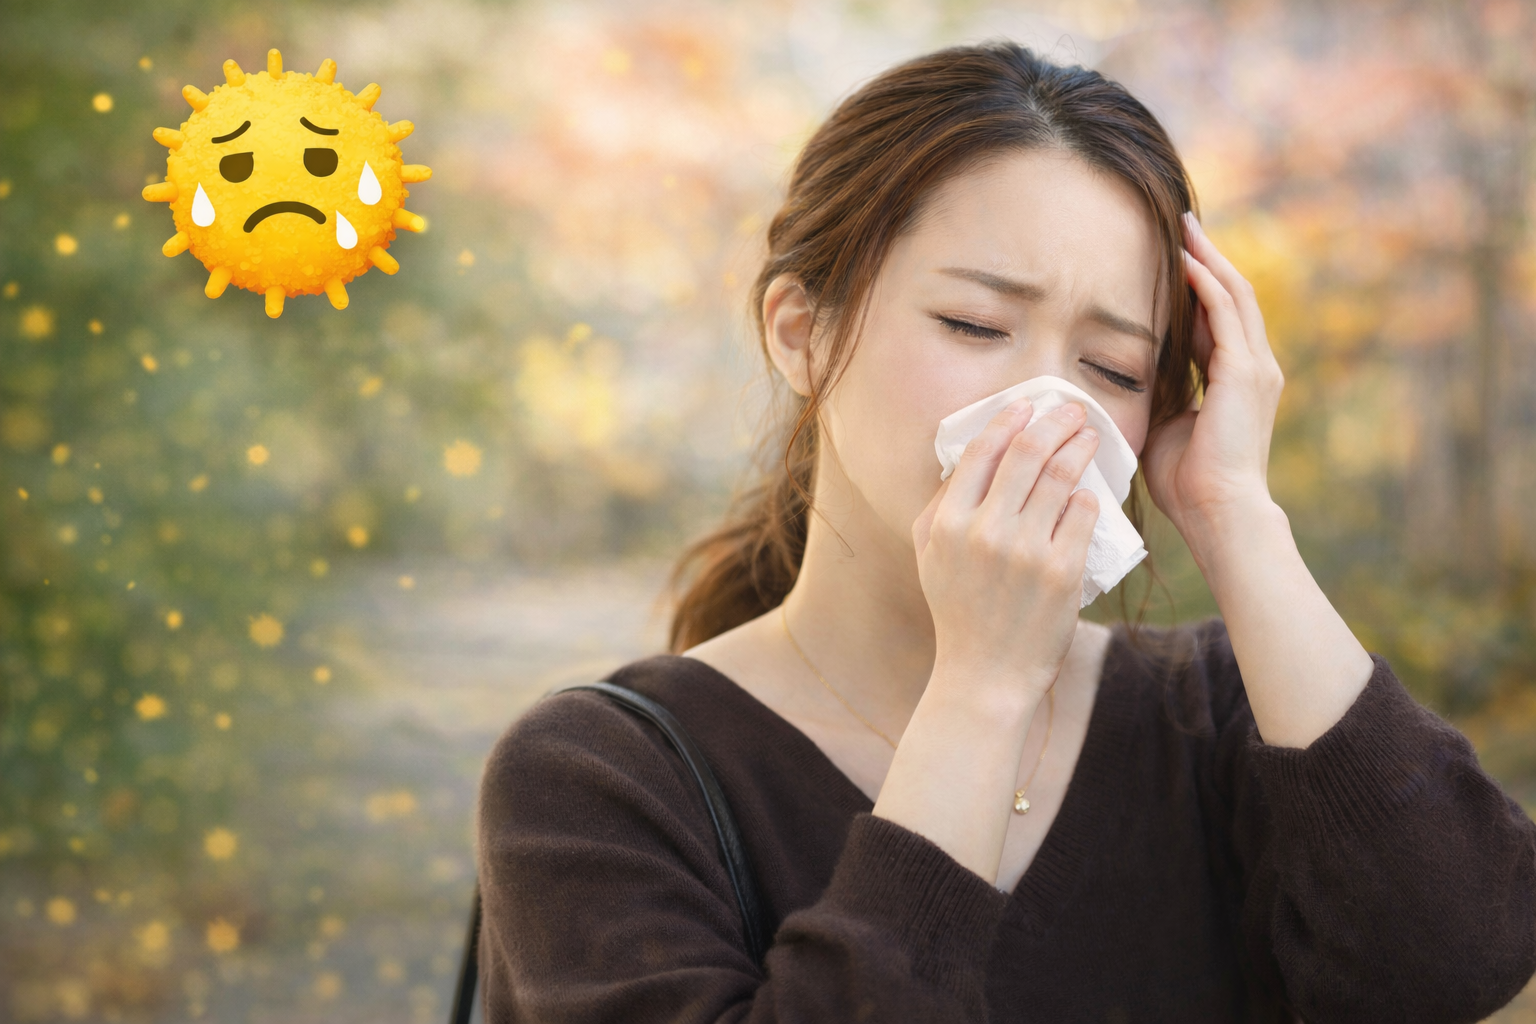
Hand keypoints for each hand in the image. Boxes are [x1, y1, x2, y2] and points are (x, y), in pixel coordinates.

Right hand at [911, 397, 1100, 702]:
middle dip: (1056, 422)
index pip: (982, 451)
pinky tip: (1090, 491)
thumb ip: (941, 504)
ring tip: (1090, 437)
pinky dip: (1088, 495)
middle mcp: (985, 531)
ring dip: (1080, 447)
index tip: (1028, 406)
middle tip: (1074, 411)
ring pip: (1062, 477)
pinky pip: (1083, 514)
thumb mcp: (930, 556)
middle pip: (1028, 454)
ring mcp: (1026, 551)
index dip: (1009, 420)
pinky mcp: (1062, 572)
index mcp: (948, 523)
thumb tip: (971, 457)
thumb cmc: (958, 612)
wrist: (985, 675)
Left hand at [1143, 212, 1284, 548]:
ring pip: (1233, 296)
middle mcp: (1253, 368)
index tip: (1174, 259)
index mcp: (1235, 381)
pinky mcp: (1245, 373)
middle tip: (1182, 224)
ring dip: (1208, 259)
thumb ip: (1158, 396)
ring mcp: (1255, 368)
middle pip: (1231, 296)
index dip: (1196, 288)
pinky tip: (1187, 261)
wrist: (1218, 511)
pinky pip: (1227, 314)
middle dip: (1206, 258)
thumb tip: (1122, 378)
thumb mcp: (1167, 426)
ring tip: (1186, 229)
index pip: (1218, 319)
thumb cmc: (1188, 483)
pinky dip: (1207, 284)